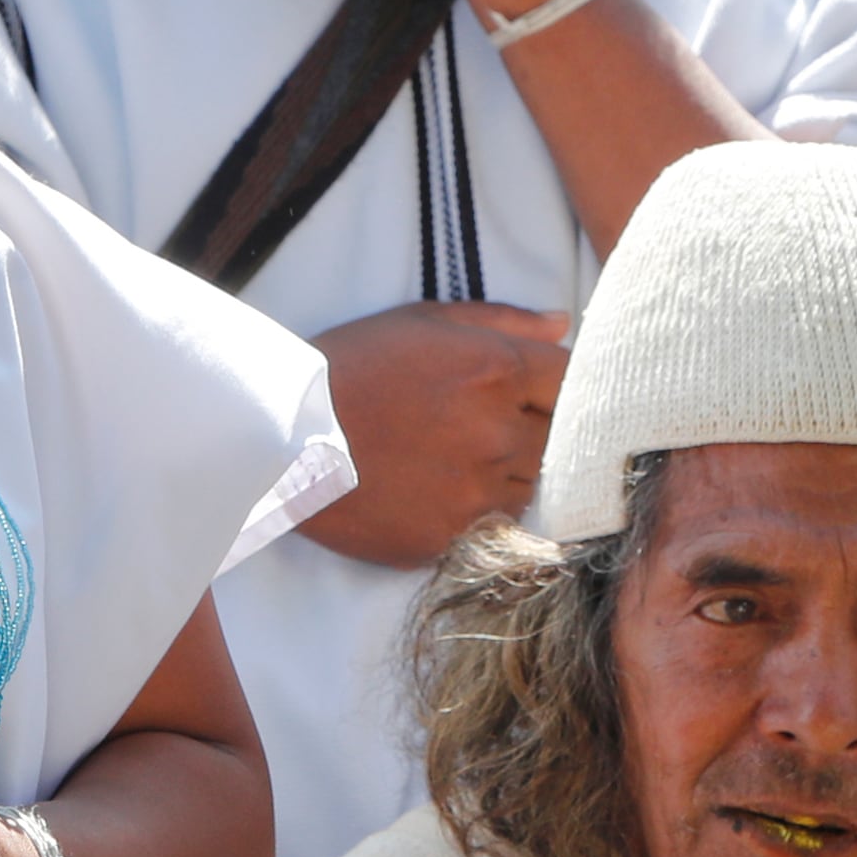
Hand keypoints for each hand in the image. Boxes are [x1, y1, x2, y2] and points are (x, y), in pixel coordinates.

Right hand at [305, 302, 573, 565]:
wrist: (283, 435)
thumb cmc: (354, 366)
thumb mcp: (423, 321)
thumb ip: (502, 321)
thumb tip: (561, 322)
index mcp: (496, 370)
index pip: (573, 383)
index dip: (558, 387)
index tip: (535, 392)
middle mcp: (497, 431)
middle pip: (560, 437)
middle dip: (535, 428)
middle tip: (486, 424)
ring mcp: (478, 489)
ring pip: (533, 484)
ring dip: (511, 471)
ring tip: (458, 455)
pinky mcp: (454, 534)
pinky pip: (498, 523)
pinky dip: (481, 508)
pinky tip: (440, 487)